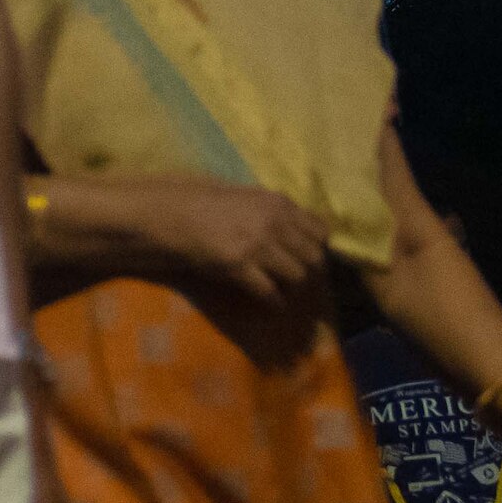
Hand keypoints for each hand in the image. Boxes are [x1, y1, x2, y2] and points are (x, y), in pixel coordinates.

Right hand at [139, 178, 329, 304]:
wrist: (179, 215)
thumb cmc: (214, 206)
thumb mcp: (253, 198)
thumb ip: (280, 212)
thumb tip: (305, 230)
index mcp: (280, 205)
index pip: (322, 232)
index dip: (318, 248)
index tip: (309, 256)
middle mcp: (274, 224)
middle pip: (314, 258)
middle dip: (310, 272)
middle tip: (298, 278)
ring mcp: (257, 246)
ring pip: (297, 276)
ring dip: (292, 287)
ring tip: (284, 290)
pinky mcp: (239, 266)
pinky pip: (269, 292)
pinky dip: (274, 302)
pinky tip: (272, 303)